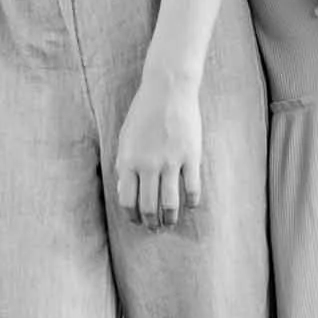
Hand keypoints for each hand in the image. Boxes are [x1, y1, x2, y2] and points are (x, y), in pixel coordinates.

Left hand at [114, 75, 202, 230]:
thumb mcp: (126, 137)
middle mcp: (147, 165)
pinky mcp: (190, 157)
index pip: (127, 200)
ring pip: (170, 204)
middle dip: (151, 223)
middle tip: (155, 228)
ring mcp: (170, 162)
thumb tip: (125, 189)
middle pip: (148, 207)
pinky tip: (190, 205)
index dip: (132, 216)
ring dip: (170, 219)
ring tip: (170, 223)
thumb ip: (124, 163)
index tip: (137, 221)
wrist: (167, 89)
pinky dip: (191, 203)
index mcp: (128, 160)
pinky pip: (192, 189)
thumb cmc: (144, 112)